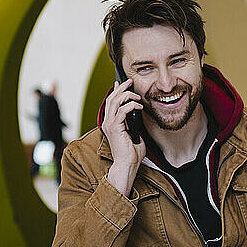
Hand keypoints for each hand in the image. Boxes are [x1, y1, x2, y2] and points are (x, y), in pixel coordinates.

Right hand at [101, 79, 145, 195]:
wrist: (127, 165)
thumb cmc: (131, 153)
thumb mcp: (134, 133)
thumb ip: (134, 123)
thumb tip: (138, 115)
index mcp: (110, 123)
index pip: (110, 103)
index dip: (115, 91)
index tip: (121, 84)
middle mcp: (107, 122)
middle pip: (111, 99)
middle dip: (121, 88)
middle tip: (129, 82)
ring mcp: (110, 125)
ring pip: (114, 102)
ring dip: (126, 95)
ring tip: (136, 94)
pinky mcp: (115, 128)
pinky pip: (122, 111)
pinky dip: (131, 106)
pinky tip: (139, 106)